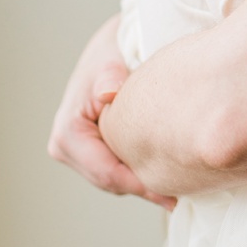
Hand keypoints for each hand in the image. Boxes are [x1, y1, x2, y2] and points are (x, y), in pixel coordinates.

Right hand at [48, 16, 174, 209]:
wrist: (107, 52)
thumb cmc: (111, 54)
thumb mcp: (111, 62)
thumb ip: (110, 77)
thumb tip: (107, 93)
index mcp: (67, 133)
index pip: (107, 173)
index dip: (140, 186)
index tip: (172, 194)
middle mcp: (63, 148)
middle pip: (110, 182)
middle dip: (144, 188)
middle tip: (183, 191)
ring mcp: (73, 154)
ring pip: (113, 182)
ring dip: (142, 182)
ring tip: (178, 183)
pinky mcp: (87, 155)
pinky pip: (115, 173)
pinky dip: (137, 174)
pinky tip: (163, 170)